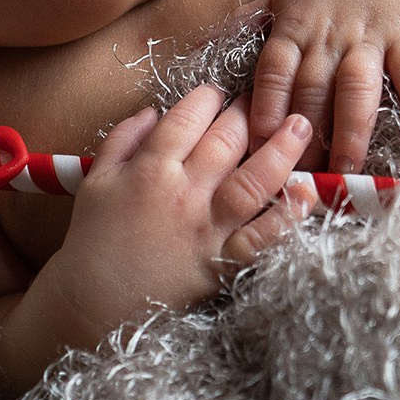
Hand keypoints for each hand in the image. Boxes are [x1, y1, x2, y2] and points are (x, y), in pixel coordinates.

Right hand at [43, 86, 315, 349]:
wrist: (92, 305)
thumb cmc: (93, 241)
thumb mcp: (95, 181)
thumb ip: (123, 140)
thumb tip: (154, 110)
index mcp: (149, 169)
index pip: (187, 118)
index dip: (207, 98)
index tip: (217, 93)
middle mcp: (183, 193)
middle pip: (226, 141)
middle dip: (249, 113)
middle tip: (265, 101)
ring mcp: (207, 229)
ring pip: (253, 180)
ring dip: (281, 149)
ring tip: (300, 125)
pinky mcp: (223, 263)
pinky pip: (263, 236)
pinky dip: (288, 215)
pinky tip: (307, 191)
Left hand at [249, 0, 399, 172]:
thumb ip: (244, 25)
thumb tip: (193, 49)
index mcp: (293, 26)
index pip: (274, 71)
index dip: (265, 106)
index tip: (257, 144)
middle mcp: (327, 34)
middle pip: (313, 89)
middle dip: (305, 135)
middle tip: (300, 178)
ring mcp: (367, 36)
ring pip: (357, 87)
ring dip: (352, 129)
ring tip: (349, 168)